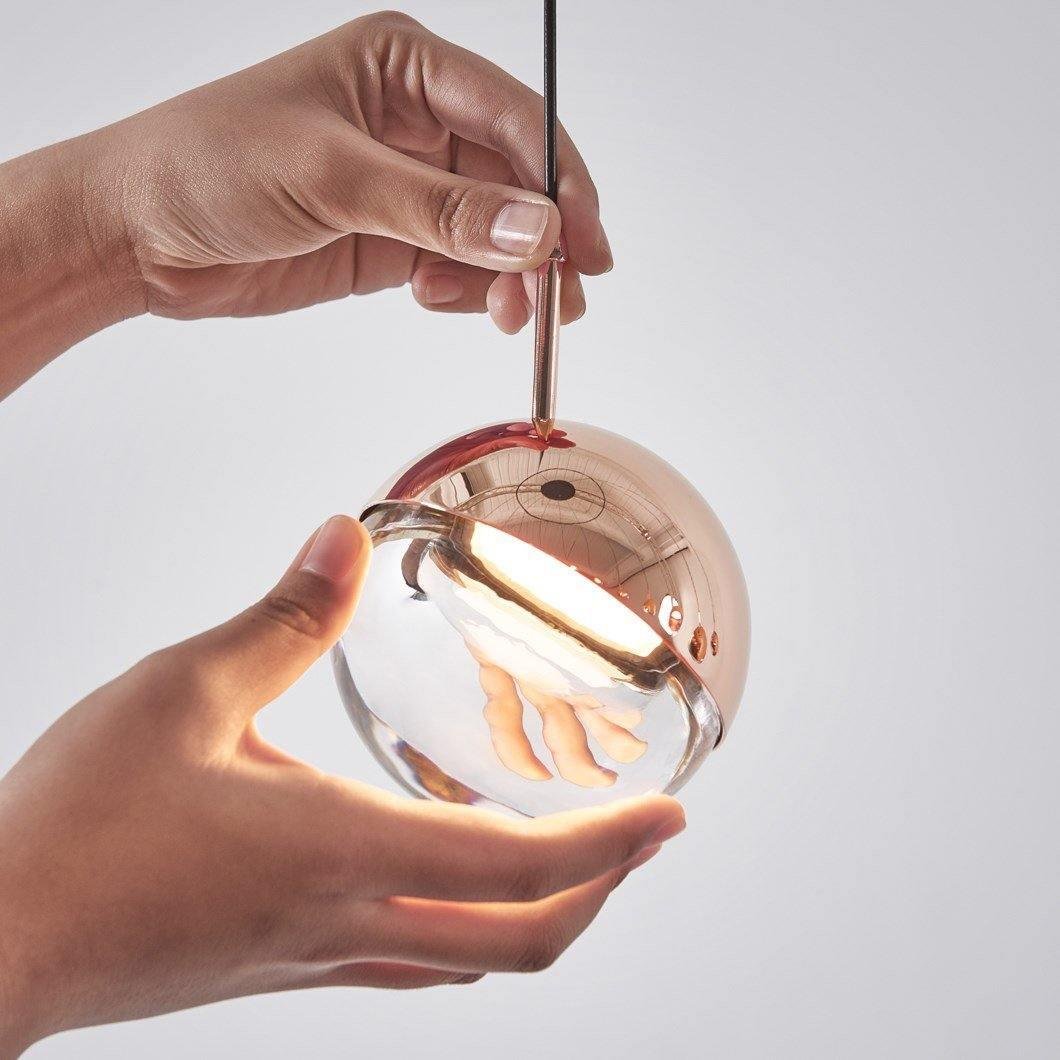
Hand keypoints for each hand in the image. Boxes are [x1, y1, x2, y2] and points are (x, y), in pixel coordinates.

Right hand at [0, 516, 682, 1053]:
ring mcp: (318, 957)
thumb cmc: (82, 824)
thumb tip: (343, 540)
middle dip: (599, 894)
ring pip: (470, 961)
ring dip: (540, 913)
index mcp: (342, 849)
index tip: (673, 817)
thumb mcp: (183, 692)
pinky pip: (411, 961)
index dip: (613, 844)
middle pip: (521, 942)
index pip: (521, 866)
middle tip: (639, 839)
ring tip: (570, 855)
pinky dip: (466, 924)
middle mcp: (348, 919)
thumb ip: (281, 617)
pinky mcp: (282, 967)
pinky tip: (446, 879)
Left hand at [85, 11, 608, 330]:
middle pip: (514, 182)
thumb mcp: (333, 177)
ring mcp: (405, 185)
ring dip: (510, 277)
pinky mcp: (390, 240)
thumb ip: (441, 209)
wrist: (139, 233)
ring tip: (507, 314)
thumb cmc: (210, 165)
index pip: (513, 117)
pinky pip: (458, 268)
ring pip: (492, 233)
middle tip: (555, 300)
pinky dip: (468, 292)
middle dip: (539, 243)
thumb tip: (538, 231)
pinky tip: (439, 301)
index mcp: (404, 67)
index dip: (560, 181)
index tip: (585, 244)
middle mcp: (414, 121)